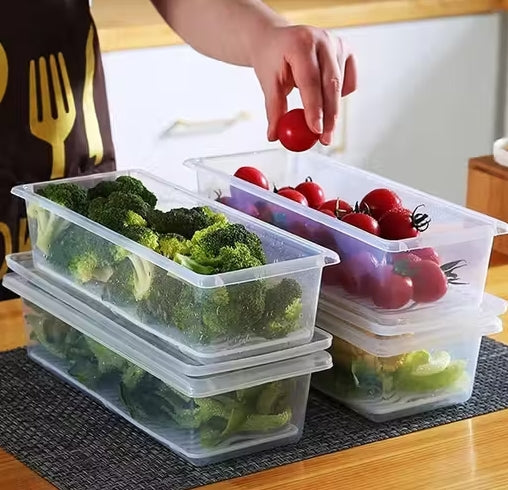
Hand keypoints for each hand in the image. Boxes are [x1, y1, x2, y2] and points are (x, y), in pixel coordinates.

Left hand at [251, 25, 356, 145]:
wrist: (275, 39)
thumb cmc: (271, 60)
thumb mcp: (268, 83)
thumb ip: (274, 109)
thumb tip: (275, 136)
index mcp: (300, 43)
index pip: (310, 81)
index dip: (315, 107)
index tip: (315, 130)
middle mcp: (322, 40)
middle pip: (331, 84)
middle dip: (330, 116)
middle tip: (325, 139)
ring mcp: (336, 43)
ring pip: (340, 86)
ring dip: (331, 107)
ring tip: (315, 117)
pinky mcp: (346, 50)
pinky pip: (349, 82)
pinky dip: (339, 95)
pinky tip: (323, 93)